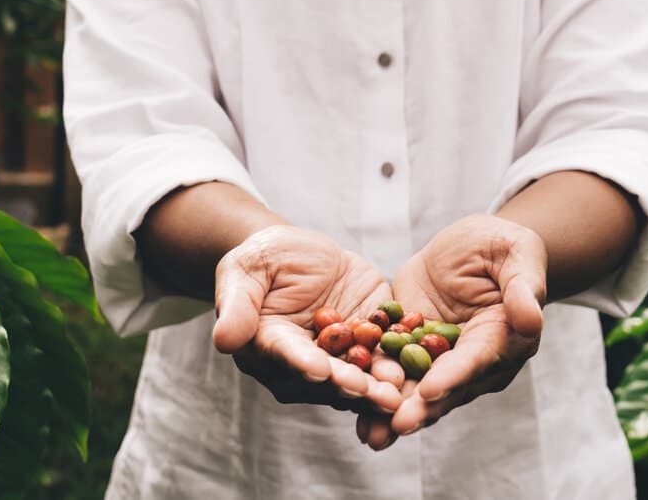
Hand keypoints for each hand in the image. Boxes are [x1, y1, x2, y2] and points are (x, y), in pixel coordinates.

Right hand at [212, 225, 402, 414]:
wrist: (300, 254)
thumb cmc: (264, 259)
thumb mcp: (247, 269)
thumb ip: (238, 304)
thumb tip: (224, 339)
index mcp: (268, 347)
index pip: (287, 357)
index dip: (303, 364)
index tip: (320, 371)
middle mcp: (303, 364)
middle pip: (328, 378)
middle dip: (353, 385)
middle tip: (377, 393)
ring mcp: (338, 359)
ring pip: (360, 377)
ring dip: (381, 388)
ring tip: (402, 391)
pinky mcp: (368, 345)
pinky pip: (386, 357)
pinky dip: (402, 365)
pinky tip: (423, 368)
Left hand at [357, 215, 546, 449]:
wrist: (471, 245)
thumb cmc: (501, 245)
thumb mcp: (517, 254)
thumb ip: (522, 287)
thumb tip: (531, 320)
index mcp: (504, 338)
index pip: (477, 361)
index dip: (453, 377)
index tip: (429, 392)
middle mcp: (475, 360)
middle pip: (447, 387)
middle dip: (421, 408)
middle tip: (395, 425)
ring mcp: (443, 360)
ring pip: (419, 390)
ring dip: (395, 413)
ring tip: (372, 434)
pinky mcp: (414, 350)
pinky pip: (395, 372)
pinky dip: (375, 390)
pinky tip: (351, 407)